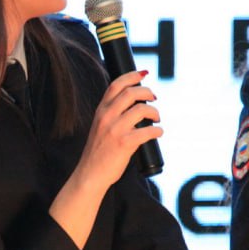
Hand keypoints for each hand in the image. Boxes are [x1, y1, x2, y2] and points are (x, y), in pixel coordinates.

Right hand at [71, 70, 161, 192]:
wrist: (90, 174)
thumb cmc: (98, 153)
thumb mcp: (100, 127)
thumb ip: (112, 115)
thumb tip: (136, 105)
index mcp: (100, 111)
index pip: (116, 85)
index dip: (132, 76)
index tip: (144, 74)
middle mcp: (107, 117)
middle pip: (131, 93)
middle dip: (148, 92)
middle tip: (154, 99)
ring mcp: (115, 130)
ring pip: (142, 109)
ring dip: (155, 112)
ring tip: (156, 119)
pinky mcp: (124, 144)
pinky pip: (147, 131)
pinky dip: (157, 130)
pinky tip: (158, 132)